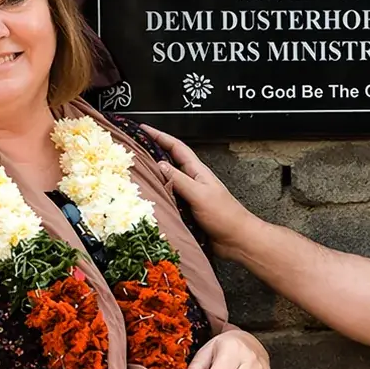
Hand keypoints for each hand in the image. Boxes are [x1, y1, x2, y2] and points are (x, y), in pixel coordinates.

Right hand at [140, 127, 262, 260]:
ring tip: (134, 171)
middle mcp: (192, 181)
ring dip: (152, 175)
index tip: (144, 129)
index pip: (176, 147)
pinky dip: (157, 195)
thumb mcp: (199, 194)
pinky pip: (168, 199)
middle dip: (152, 152)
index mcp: (197, 171)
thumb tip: (159, 164)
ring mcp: (189, 196)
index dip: (160, 136)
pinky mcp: (187, 211)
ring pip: (167, 181)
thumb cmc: (224, 215)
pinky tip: (146, 198)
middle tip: (133, 149)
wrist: (236, 239)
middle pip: (169, 161)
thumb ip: (179, 180)